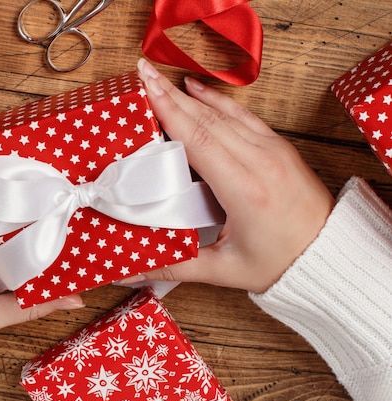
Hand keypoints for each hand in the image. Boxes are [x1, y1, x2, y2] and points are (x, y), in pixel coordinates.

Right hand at [133, 58, 333, 292]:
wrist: (327, 254)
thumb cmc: (279, 263)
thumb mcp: (223, 270)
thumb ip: (173, 267)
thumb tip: (130, 270)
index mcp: (244, 190)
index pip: (199, 140)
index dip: (170, 112)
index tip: (147, 89)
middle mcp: (260, 162)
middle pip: (207, 120)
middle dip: (170, 95)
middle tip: (143, 73)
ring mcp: (273, 150)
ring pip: (224, 114)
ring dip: (189, 95)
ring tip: (161, 79)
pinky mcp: (279, 147)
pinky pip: (244, 115)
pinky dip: (218, 100)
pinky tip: (197, 89)